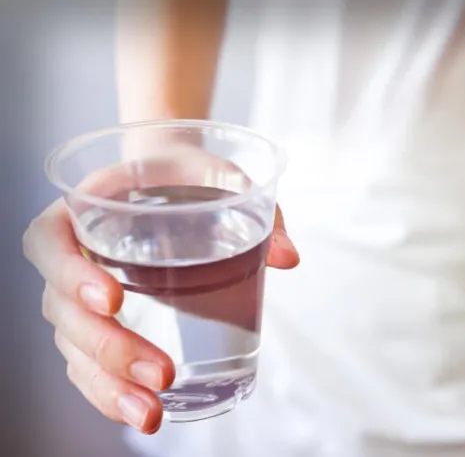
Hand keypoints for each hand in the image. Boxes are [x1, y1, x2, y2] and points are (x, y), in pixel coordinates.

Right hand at [23, 145, 298, 433]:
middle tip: (160, 373)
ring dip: (108, 385)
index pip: (49, 242)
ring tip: (151, 413)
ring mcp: (79, 296)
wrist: (175, 180)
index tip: (114, 298)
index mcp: (84, 209)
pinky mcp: (99, 324)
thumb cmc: (191, 177)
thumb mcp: (222, 179)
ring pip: (74, 348)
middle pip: (63, 310)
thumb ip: (255, 211)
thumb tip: (289, 258)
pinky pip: (88, 364)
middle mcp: (71, 256)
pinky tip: (143, 413)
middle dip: (108, 348)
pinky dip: (109, 393)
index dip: (70, 273)